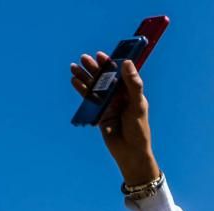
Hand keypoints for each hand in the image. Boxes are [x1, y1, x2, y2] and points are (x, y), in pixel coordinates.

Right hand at [71, 52, 160, 185]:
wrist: (130, 152)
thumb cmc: (138, 129)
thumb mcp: (138, 105)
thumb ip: (133, 84)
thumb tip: (127, 62)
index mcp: (129, 92)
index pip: (119, 73)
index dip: (109, 63)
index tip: (100, 55)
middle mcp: (118, 96)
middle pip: (104, 78)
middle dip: (94, 68)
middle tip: (84, 58)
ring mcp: (108, 104)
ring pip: (94, 87)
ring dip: (85, 77)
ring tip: (74, 67)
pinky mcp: (99, 114)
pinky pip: (89, 99)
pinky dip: (82, 90)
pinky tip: (74, 82)